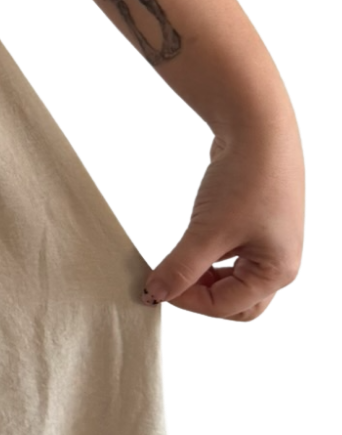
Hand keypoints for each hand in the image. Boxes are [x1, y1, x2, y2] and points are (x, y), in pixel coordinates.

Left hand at [142, 115, 305, 322]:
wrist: (258, 127)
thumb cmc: (244, 181)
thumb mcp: (208, 232)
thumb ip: (180, 269)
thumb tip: (154, 294)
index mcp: (277, 272)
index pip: (226, 307)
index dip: (187, 300)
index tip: (155, 284)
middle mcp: (280, 263)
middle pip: (236, 304)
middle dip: (201, 296)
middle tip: (170, 279)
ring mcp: (270, 243)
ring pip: (232, 281)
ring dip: (203, 277)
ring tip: (177, 261)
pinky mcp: (257, 225)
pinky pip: (231, 257)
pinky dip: (208, 257)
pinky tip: (192, 243)